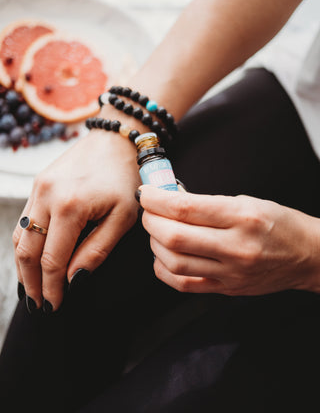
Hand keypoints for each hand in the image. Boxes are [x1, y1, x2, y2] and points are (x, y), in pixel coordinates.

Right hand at [12, 129, 139, 310]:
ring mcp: (38, 188)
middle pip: (28, 252)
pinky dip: (24, 244)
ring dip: (23, 266)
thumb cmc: (126, 180)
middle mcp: (47, 196)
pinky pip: (24, 219)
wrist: (116, 141)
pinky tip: (30, 259)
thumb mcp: (122, 218)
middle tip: (38, 305)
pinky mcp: (38, 184)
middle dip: (31, 283)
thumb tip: (73, 280)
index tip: (55, 306)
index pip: (52, 260)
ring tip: (30, 288)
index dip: (51, 287)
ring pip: (20, 236)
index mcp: (70, 206)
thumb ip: (96, 251)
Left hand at [140, 186, 319, 294]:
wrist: (307, 255)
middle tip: (148, 210)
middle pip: (174, 237)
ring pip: (173, 262)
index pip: (186, 208)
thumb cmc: (280, 224)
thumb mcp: (248, 201)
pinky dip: (164, 268)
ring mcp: (230, 273)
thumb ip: (208, 203)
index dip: (156, 199)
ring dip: (154, 243)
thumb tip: (171, 200)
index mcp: (242, 217)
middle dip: (150, 220)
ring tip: (156, 230)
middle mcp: (236, 247)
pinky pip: (183, 284)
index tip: (146, 193)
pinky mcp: (226, 289)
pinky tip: (164, 255)